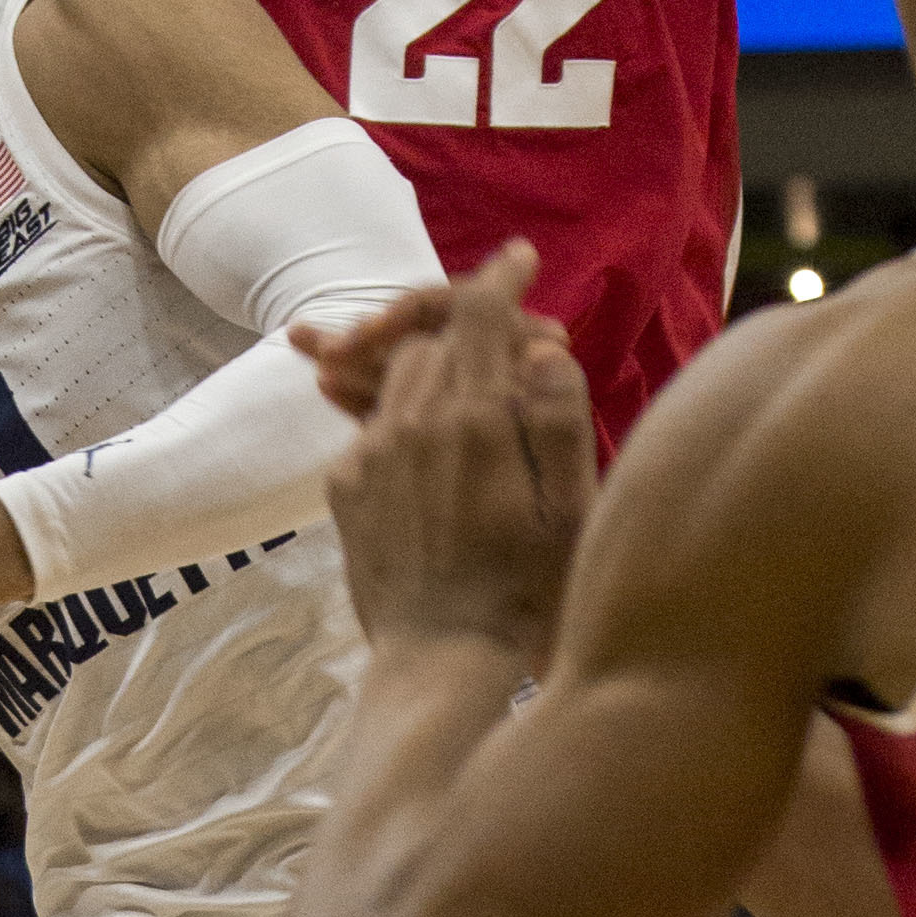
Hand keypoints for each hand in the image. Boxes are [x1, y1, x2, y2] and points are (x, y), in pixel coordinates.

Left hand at [324, 246, 593, 663]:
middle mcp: (414, 423)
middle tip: (508, 358)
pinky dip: (406, 419)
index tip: (519, 256)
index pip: (481, 316)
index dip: (501, 276)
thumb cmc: (527, 591)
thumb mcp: (569, 509)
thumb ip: (557, 418)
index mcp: (476, 420)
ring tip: (469, 407)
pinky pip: (375, 423)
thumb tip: (543, 348)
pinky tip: (434, 457)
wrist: (442, 660)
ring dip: (436, 373)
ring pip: (401, 374)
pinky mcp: (346, 485)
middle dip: (473, 334)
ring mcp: (372, 453)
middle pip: (439, 339)